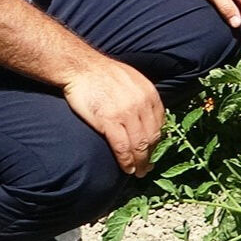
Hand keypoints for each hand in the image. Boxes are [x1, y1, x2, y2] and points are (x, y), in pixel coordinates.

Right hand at [62, 59, 164, 176]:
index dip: (157, 140)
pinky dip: (126, 161)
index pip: (159, 123)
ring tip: (139, 172)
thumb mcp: (132, 80)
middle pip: (151, 137)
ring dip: (140, 162)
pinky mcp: (109, 121)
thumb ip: (142, 97)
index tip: (153, 150)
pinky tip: (127, 169)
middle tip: (148, 167)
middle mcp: (142, 104)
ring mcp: (126, 113)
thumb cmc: (103, 74)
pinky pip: (122, 147)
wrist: (81, 68)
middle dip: (151, 155)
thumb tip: (146, 116)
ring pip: (139, 145)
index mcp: (149, 93)